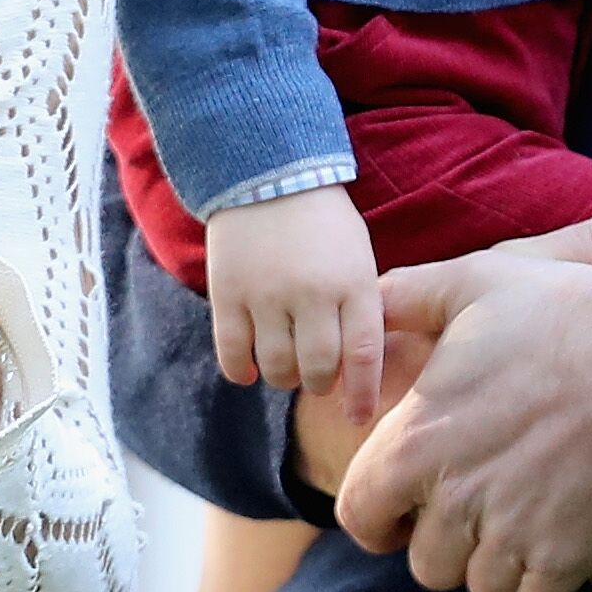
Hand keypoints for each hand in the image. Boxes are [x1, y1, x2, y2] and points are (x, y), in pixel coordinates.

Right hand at [201, 183, 384, 415]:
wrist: (266, 173)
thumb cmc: (322, 223)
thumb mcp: (357, 257)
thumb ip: (359, 307)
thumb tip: (355, 370)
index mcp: (353, 283)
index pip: (363, 355)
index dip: (362, 395)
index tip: (358, 418)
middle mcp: (312, 293)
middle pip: (318, 369)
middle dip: (319, 384)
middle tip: (316, 377)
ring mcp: (267, 295)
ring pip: (276, 367)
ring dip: (282, 378)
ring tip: (285, 366)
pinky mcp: (228, 294)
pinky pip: (233, 353)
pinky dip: (242, 371)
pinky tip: (249, 369)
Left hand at [332, 249, 591, 591]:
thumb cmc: (572, 314)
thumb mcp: (480, 282)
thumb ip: (409, 297)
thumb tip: (371, 307)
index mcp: (417, 442)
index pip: (359, 515)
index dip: (378, 515)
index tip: (405, 507)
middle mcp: (455, 499)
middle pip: (426, 562)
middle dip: (448, 541)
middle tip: (483, 505)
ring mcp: (512, 536)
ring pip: (481, 585)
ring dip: (497, 561)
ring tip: (526, 516)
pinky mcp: (569, 560)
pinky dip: (545, 579)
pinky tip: (564, 536)